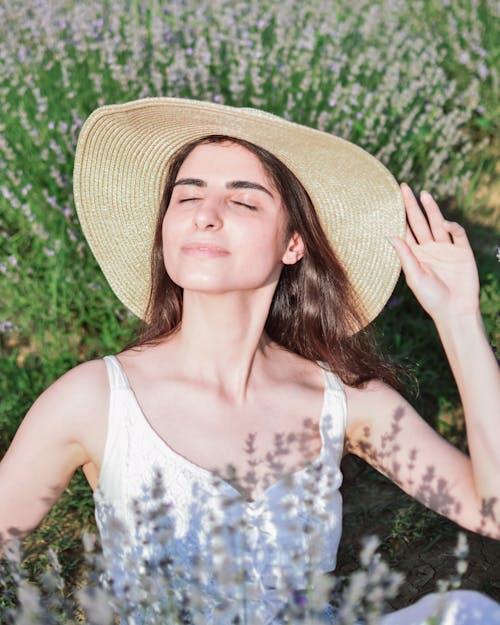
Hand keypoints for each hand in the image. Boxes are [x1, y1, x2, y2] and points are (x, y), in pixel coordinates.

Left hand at [391, 183, 479, 320]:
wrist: (455, 311)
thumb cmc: (431, 298)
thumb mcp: (415, 276)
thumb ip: (405, 255)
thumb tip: (390, 235)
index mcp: (416, 255)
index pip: (406, 230)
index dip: (399, 216)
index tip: (390, 201)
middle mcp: (430, 249)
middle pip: (420, 222)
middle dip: (412, 206)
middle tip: (404, 188)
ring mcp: (447, 249)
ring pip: (437, 224)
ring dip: (431, 209)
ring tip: (423, 194)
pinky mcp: (463, 252)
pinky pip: (457, 235)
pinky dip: (451, 227)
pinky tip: (443, 223)